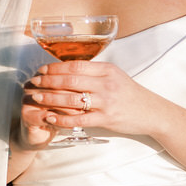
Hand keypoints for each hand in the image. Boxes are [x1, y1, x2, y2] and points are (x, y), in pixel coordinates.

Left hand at [21, 61, 163, 139]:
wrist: (152, 113)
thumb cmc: (131, 95)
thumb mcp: (116, 77)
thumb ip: (96, 73)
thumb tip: (70, 70)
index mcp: (107, 70)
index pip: (76, 65)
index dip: (56, 67)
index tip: (42, 70)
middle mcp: (106, 84)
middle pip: (70, 79)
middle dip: (48, 81)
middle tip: (33, 82)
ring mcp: (106, 102)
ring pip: (72, 99)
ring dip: (51, 98)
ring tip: (36, 98)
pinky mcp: (106, 119)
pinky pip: (79, 119)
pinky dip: (62, 119)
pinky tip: (50, 118)